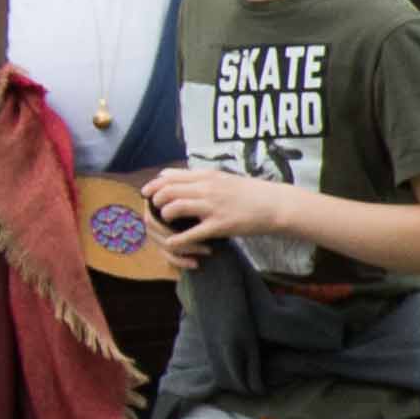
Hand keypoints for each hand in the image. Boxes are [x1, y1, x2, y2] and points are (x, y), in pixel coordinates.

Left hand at [138, 162, 289, 252]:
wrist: (273, 204)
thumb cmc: (247, 192)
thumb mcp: (220, 177)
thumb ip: (194, 176)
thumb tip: (166, 174)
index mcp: (206, 175)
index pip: (170, 176)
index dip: (154, 186)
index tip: (146, 193)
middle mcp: (207, 188)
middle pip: (168, 191)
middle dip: (155, 202)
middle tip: (154, 210)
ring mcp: (213, 206)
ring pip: (175, 208)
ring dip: (165, 217)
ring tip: (165, 223)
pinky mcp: (220, 225)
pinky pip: (192, 233)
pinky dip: (178, 240)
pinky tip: (172, 243)